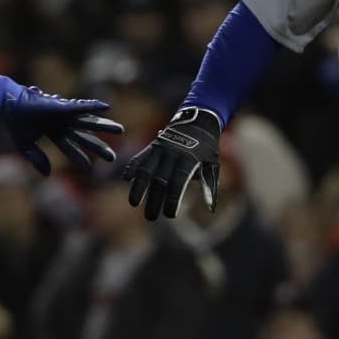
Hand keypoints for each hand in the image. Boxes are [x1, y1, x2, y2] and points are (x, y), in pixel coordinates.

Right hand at [2, 85, 123, 175]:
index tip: (89, 168)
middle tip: (112, 157)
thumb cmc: (15, 122)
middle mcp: (62, 122)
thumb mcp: (26, 146)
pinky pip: (81, 106)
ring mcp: (63, 114)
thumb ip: (37, 159)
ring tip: (120, 131)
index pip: (69, 147)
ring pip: (88, 122)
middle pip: (84, 136)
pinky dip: (94, 106)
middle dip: (97, 146)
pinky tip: (107, 107)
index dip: (79, 157)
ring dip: (104, 126)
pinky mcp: (62, 106)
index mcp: (53, 131)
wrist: (7, 105)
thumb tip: (48, 174)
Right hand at [122, 106, 220, 220]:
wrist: (198, 121)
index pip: (178, 182)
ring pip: (146, 168)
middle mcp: (172, 154)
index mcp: (189, 159)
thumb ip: (209, 185)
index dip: (173, 199)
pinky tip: (125, 179)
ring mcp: (160, 148)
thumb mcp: (212, 164)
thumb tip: (210, 208)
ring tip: (134, 203)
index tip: (170, 214)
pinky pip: (139, 157)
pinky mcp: (152, 146)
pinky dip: (132, 167)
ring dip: (138, 187)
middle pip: (160, 180)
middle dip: (154, 200)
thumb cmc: (207, 149)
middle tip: (151, 218)